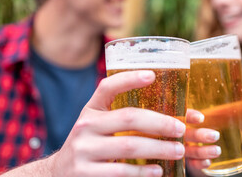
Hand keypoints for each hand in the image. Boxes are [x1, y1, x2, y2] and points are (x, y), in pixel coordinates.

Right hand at [49, 70, 184, 176]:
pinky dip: (142, 172)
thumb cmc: (92, 143)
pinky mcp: (85, 173)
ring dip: (158, 148)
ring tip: (179, 150)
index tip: (152, 75)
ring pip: (128, 146)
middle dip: (160, 123)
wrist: (59, 173)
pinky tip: (158, 170)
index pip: (108, 87)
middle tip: (181, 129)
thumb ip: (122, 117)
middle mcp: (85, 125)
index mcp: (91, 109)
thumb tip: (168, 115)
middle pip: (128, 118)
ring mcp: (83, 150)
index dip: (129, 79)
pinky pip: (120, 172)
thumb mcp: (99, 124)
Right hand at [184, 96, 241, 175]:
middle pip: (186, 133)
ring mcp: (182, 146)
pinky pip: (190, 163)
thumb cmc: (204, 123)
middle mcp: (181, 131)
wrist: (192, 141)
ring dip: (203, 151)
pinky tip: (208, 162)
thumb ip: (228, 109)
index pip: (184, 114)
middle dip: (200, 135)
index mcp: (185, 117)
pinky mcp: (187, 159)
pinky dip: (199, 163)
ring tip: (217, 150)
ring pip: (189, 150)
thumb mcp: (213, 114)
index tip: (201, 118)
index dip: (191, 116)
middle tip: (215, 136)